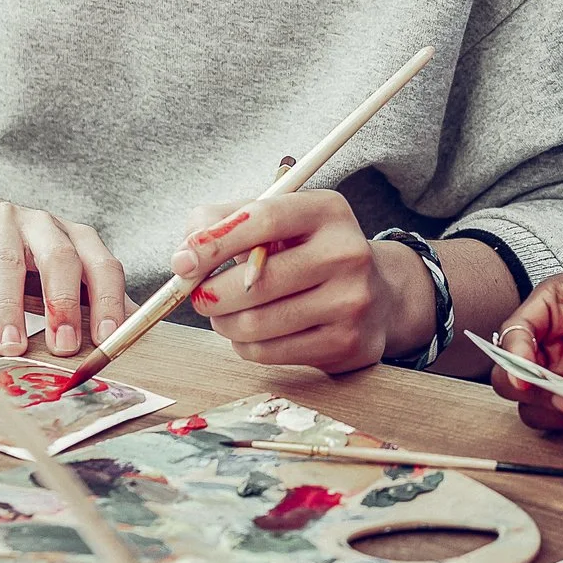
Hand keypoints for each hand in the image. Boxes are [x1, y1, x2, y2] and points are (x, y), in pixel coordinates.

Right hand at [0, 194, 124, 359]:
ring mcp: (2, 221)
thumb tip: (127, 337)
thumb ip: (93, 299)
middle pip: (59, 259)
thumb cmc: (27, 256)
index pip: (101, 266)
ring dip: (9, 305)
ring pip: (7, 258)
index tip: (106, 338)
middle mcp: (43, 225)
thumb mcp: (65, 274)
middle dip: (62, 304)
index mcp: (76, 238)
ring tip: (10, 344)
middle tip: (62, 346)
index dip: (107, 300)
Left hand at [167, 192, 415, 373]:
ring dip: (225, 323)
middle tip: (200, 295)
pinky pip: (269, 352)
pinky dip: (246, 345)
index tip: (183, 261)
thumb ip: (224, 221)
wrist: (379, 294)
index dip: (214, 241)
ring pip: (256, 323)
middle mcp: (347, 253)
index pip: (264, 219)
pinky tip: (253, 333)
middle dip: (211, 293)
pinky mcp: (346, 343)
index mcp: (327, 211)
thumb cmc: (308, 252)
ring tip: (226, 315)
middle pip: (256, 281)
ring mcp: (351, 301)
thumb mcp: (276, 222)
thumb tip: (183, 256)